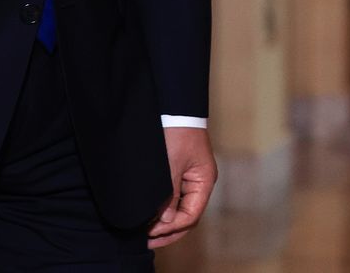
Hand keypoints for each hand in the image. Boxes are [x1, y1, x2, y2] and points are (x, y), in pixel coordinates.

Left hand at [150, 127, 216, 248]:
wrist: (173, 108)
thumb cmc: (176, 133)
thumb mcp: (171, 165)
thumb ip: (169, 195)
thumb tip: (165, 220)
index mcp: (204, 181)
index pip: (191, 215)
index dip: (171, 227)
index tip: (150, 232)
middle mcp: (200, 183)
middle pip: (188, 216)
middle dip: (169, 231)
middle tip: (146, 240)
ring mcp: (190, 179)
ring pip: (180, 209)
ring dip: (165, 222)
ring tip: (145, 231)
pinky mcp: (179, 174)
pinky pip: (174, 199)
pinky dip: (163, 210)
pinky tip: (150, 215)